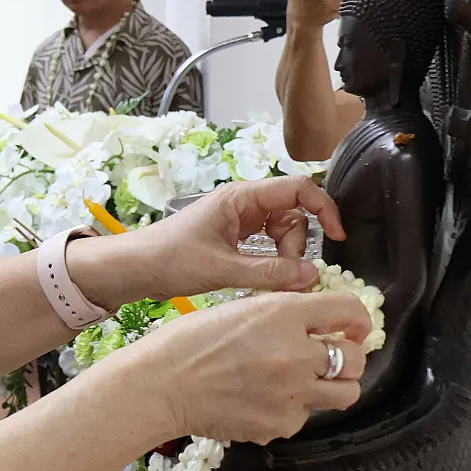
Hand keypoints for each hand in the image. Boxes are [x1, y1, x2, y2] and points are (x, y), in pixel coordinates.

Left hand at [67, 176, 343, 309]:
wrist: (133, 268)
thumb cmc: (170, 260)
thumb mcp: (224, 269)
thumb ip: (271, 272)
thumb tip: (313, 276)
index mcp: (241, 197)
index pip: (297, 189)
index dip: (324, 208)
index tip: (338, 237)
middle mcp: (243, 204)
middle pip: (293, 215)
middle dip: (298, 245)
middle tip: (287, 275)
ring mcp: (237, 220)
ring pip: (281, 232)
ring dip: (285, 256)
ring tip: (272, 281)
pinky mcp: (231, 238)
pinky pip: (265, 244)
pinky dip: (271, 262)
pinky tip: (265, 281)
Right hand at [109, 290, 368, 444]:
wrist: (160, 385)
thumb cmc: (188, 342)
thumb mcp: (239, 308)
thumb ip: (282, 314)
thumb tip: (316, 324)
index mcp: (284, 314)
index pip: (349, 310)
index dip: (358, 320)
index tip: (353, 328)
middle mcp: (297, 353)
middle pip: (356, 359)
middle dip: (348, 357)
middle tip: (328, 358)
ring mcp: (293, 393)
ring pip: (345, 394)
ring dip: (330, 387)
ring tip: (303, 384)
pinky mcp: (281, 424)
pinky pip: (303, 417)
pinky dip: (290, 410)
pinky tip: (261, 401)